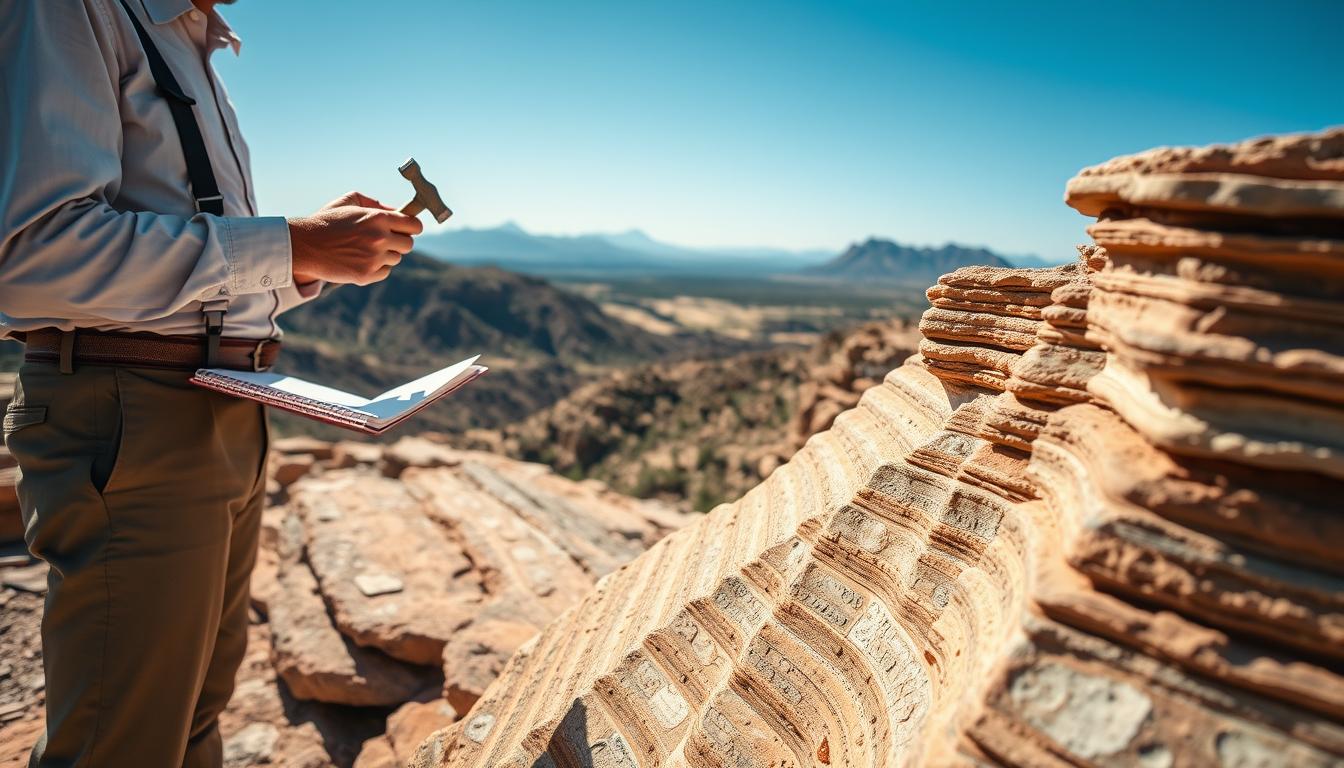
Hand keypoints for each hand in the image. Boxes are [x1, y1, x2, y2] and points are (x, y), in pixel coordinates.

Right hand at [287, 192, 422, 285]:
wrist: (304, 245)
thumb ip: (376, 204)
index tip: (408, 228)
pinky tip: (361, 259)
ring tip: (366, 249)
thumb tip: (398, 211)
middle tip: (386, 239)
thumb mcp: (349, 202)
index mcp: (378, 218)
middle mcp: (379, 238)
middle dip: (400, 241)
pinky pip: (385, 271)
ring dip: (386, 254)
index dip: (412, 227)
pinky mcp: (366, 275)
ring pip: (396, 259)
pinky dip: (377, 267)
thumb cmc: (327, 220)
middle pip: (408, 245)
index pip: (414, 225)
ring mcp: (374, 258)